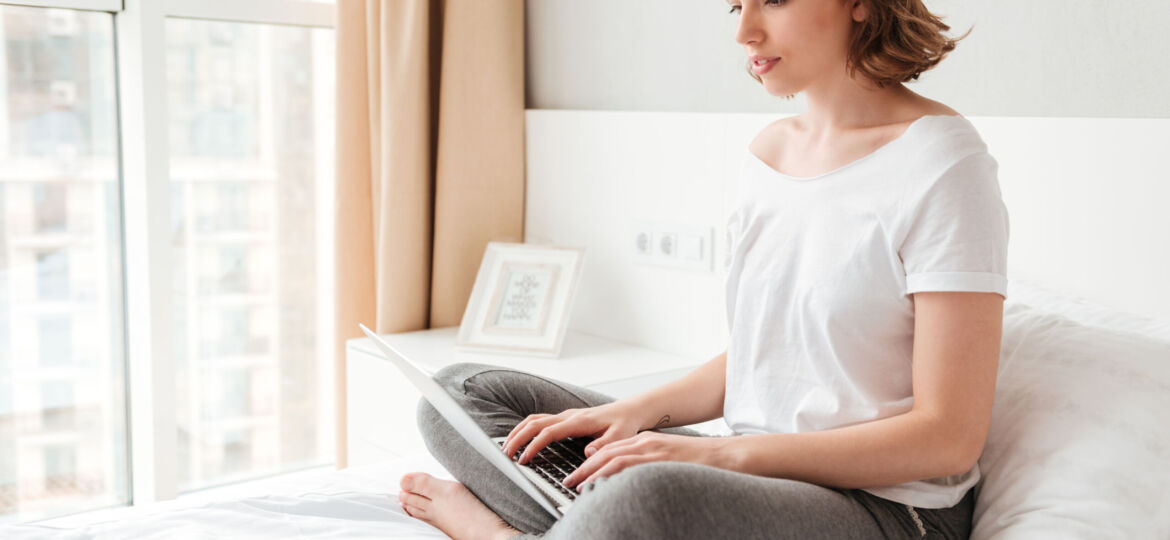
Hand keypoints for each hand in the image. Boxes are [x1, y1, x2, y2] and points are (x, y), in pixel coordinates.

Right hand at [502, 401, 643, 464]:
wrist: (629, 411)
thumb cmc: (625, 425)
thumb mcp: (620, 437)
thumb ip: (604, 445)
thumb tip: (588, 453)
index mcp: (579, 421)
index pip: (549, 432)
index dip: (534, 445)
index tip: (524, 459)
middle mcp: (569, 416)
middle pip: (535, 423)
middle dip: (517, 438)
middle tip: (506, 455)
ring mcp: (565, 416)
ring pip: (534, 420)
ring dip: (518, 432)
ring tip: (507, 449)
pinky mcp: (565, 419)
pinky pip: (540, 421)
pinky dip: (526, 429)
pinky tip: (520, 440)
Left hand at [562, 431, 728, 491]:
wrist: (727, 454)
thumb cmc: (701, 463)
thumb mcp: (670, 460)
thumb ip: (651, 466)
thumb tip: (634, 482)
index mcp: (648, 442)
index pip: (612, 449)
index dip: (592, 462)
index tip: (578, 474)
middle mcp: (646, 442)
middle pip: (606, 452)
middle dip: (584, 467)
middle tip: (568, 481)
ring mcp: (652, 450)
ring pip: (612, 459)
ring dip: (591, 472)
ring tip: (576, 486)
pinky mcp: (659, 459)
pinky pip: (628, 466)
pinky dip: (609, 475)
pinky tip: (599, 485)